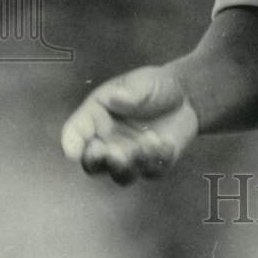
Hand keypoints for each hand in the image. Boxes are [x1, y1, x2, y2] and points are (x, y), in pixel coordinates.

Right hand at [61, 65, 198, 184]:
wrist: (185, 96)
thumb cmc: (154, 85)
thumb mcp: (142, 82)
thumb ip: (130, 92)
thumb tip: (116, 98)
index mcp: (96, 119)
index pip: (75, 134)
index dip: (72, 144)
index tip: (74, 151)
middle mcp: (108, 143)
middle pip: (93, 164)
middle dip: (99, 162)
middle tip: (114, 152)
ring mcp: (130, 158)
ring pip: (121, 175)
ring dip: (130, 165)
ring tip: (147, 142)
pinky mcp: (153, 166)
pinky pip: (151, 172)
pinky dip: (158, 161)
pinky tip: (167, 143)